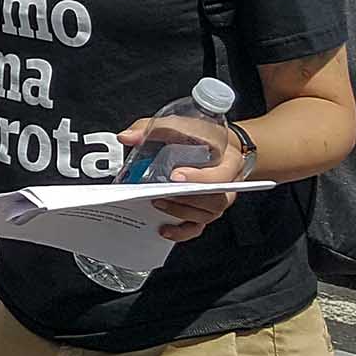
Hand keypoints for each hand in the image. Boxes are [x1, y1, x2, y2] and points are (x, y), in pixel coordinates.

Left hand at [118, 120, 252, 240]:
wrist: (219, 146)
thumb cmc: (201, 136)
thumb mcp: (178, 124)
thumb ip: (152, 129)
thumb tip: (127, 137)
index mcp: (228, 160)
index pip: (220, 174)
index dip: (198, 177)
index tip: (174, 175)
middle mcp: (228, 183)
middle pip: (213, 199)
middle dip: (184, 199)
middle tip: (160, 193)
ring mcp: (218, 199)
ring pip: (206, 214)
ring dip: (180, 212)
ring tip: (157, 203)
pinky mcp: (206, 211)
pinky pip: (198, 227)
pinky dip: (181, 231)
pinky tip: (165, 229)